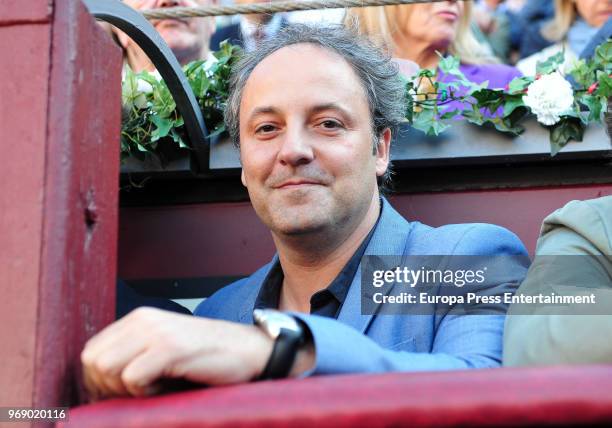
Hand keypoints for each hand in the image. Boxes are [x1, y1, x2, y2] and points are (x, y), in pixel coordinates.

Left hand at [81, 307, 273, 398]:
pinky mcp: (170, 347)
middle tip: (140, 393)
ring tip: (157, 387)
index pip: (91, 351)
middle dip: (108, 388)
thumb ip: (134, 356)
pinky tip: (169, 387)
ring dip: (127, 390)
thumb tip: (97, 387)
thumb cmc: (208, 358)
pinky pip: (132, 378)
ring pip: (106, 369)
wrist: (251, 351)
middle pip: (92, 361)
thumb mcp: (164, 349)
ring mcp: (156, 331)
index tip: (122, 395)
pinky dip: (146, 393)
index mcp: (139, 319)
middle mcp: (143, 319)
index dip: (98, 381)